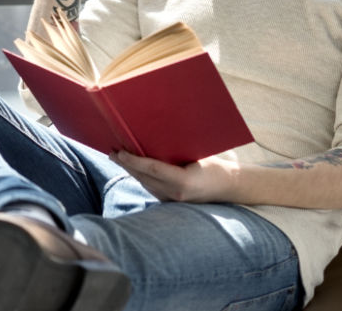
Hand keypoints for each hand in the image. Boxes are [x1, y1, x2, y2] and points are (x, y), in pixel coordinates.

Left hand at [112, 151, 236, 202]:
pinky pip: (151, 188)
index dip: (134, 161)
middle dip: (126, 164)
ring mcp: (172, 201)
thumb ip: (176, 152)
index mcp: (184, 182)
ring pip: (145, 184)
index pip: (153, 169)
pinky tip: (132, 167)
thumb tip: (151, 137)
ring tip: (117, 157)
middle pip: (144, 177)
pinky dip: (140, 177)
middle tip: (112, 152)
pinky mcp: (171, 202)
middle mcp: (176, 194)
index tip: (120, 152)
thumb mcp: (198, 156)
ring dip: (131, 171)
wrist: (230, 188)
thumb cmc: (214, 166)